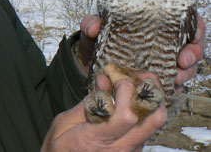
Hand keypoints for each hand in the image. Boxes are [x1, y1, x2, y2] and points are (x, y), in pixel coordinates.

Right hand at [41, 72, 166, 151]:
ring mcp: (132, 150)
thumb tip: (104, 80)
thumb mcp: (65, 122)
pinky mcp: (134, 150)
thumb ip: (87, 102)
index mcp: (101, 140)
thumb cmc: (62, 147)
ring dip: (151, 97)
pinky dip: (145, 106)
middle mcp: (123, 148)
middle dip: (151, 89)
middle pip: (155, 118)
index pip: (127, 115)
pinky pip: (149, 126)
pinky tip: (130, 97)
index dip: (126, 88)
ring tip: (135, 83)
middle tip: (136, 74)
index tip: (113, 74)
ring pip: (156, 122)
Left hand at [76, 14, 205, 86]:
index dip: (194, 28)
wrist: (88, 65)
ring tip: (174, 76)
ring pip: (186, 67)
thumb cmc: (96, 42)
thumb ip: (90, 23)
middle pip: (192, 46)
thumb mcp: (91, 29)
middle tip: (182, 60)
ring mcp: (162, 64)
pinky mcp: (157, 82)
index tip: (191, 35)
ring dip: (185, 73)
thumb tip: (94, 25)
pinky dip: (174, 88)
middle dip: (193, 53)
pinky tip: (169, 89)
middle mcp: (162, 44)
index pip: (184, 22)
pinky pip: (174, 86)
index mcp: (152, 25)